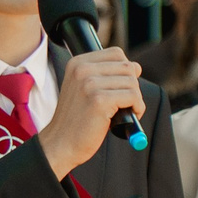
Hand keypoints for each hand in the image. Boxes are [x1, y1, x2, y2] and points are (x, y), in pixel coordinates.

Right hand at [36, 47, 145, 176]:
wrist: (60, 144)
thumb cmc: (76, 119)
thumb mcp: (84, 88)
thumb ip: (104, 74)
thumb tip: (136, 67)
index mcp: (77, 63)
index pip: (116, 54)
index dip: (125, 71)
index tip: (118, 88)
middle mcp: (82, 69)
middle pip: (128, 67)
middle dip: (132, 87)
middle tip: (122, 104)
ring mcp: (90, 84)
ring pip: (133, 83)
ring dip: (135, 100)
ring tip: (122, 112)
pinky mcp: (99, 100)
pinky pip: (134, 97)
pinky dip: (137, 109)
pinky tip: (124, 118)